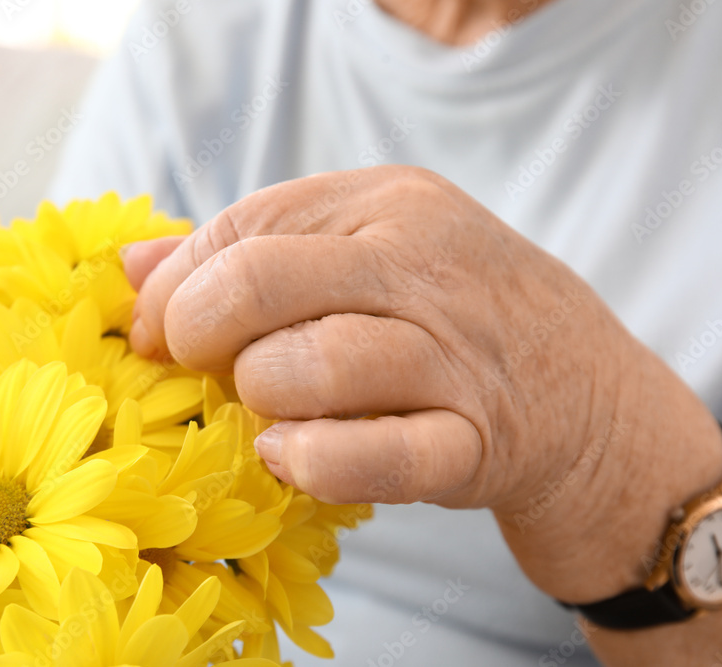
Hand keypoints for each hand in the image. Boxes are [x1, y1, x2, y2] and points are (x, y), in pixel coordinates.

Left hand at [124, 166, 721, 601]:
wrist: (588, 392)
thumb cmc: (453, 319)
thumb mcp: (370, 255)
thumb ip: (253, 251)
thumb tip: (133, 266)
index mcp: (388, 204)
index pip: (248, 224)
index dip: (180, 283)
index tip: (160, 331)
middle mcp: (424, 264)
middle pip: (264, 279)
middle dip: (199, 330)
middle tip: (194, 367)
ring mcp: (456, 354)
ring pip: (316, 361)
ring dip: (262, 392)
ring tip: (266, 407)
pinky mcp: (476, 442)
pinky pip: (380, 453)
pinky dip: (315, 459)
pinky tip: (286, 457)